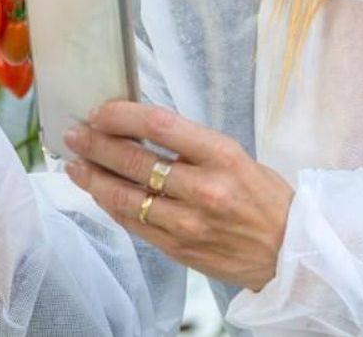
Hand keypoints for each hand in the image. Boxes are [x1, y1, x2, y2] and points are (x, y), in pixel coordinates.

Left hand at [62, 101, 293, 291]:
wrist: (289, 252)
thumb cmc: (265, 199)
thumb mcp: (237, 157)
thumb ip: (192, 146)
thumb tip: (139, 129)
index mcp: (222, 156)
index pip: (158, 125)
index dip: (121, 115)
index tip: (100, 111)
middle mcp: (203, 189)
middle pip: (134, 161)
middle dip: (96, 144)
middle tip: (75, 133)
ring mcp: (188, 223)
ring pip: (125, 197)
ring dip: (93, 178)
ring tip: (73, 164)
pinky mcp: (178, 249)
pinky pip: (133, 224)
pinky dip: (110, 205)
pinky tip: (97, 192)